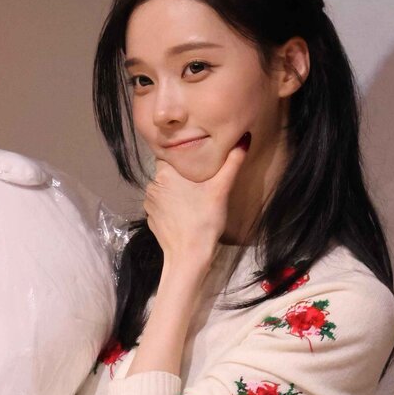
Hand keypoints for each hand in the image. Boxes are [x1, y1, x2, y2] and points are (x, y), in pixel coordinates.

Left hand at [143, 133, 250, 267]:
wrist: (188, 256)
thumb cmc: (204, 220)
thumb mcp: (221, 189)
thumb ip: (232, 162)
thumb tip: (244, 138)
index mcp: (165, 173)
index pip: (170, 153)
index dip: (183, 155)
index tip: (196, 159)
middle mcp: (152, 185)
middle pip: (168, 171)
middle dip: (181, 174)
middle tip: (199, 180)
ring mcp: (149, 203)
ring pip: (164, 188)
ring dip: (175, 190)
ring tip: (193, 197)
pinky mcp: (150, 218)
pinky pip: (161, 205)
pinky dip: (170, 206)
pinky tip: (184, 212)